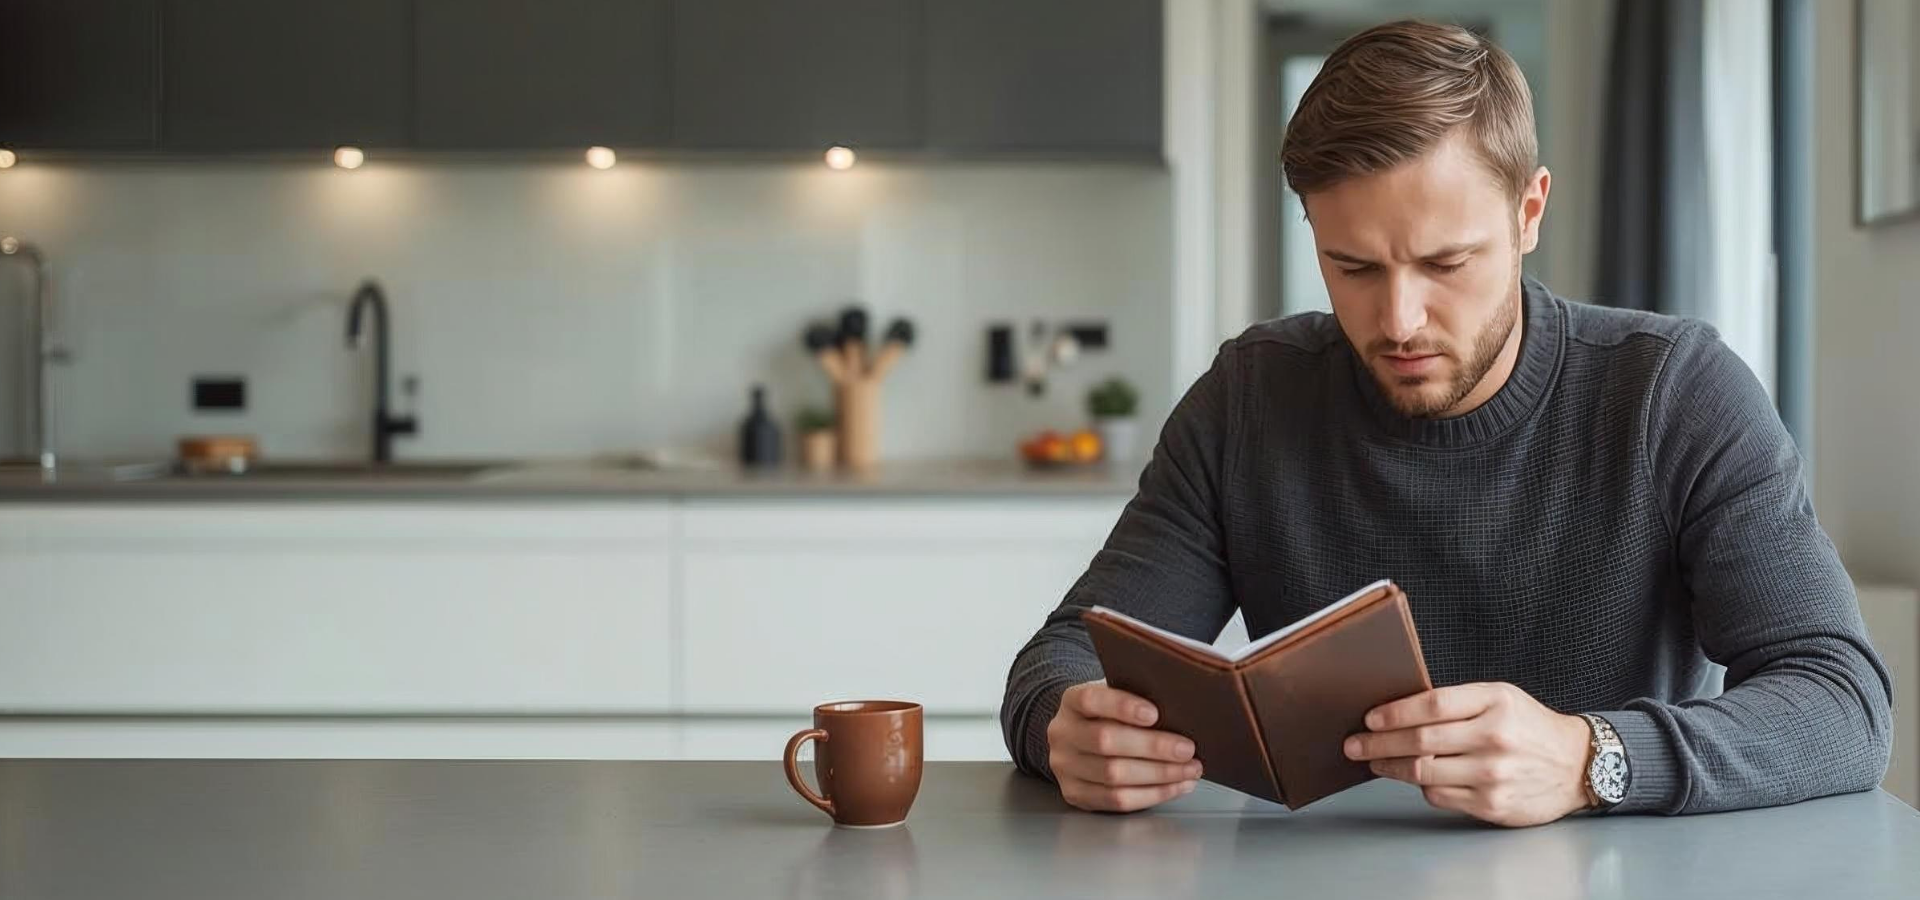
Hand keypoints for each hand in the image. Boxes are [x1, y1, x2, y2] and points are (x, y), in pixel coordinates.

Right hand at [1047, 679, 1203, 811]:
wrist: (1080, 739)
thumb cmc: (1110, 714)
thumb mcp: (1117, 696)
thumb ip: (1138, 696)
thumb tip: (1181, 708)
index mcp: (1071, 701)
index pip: (1091, 700)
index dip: (1122, 707)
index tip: (1155, 714)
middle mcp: (1062, 734)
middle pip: (1105, 742)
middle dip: (1153, 747)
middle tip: (1187, 749)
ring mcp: (1065, 767)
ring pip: (1114, 776)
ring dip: (1159, 775)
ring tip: (1189, 769)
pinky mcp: (1075, 794)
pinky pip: (1117, 800)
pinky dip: (1153, 794)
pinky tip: (1176, 786)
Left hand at [1343, 682, 1593, 826]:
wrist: (1578, 764)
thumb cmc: (1530, 727)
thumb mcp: (1500, 698)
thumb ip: (1457, 701)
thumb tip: (1399, 709)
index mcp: (1495, 702)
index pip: (1431, 704)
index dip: (1393, 712)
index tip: (1370, 718)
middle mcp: (1495, 738)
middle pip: (1420, 741)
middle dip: (1378, 743)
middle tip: (1354, 744)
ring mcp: (1493, 774)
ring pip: (1423, 772)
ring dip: (1390, 767)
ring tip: (1374, 762)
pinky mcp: (1493, 804)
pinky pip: (1439, 796)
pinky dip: (1421, 787)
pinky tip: (1415, 778)